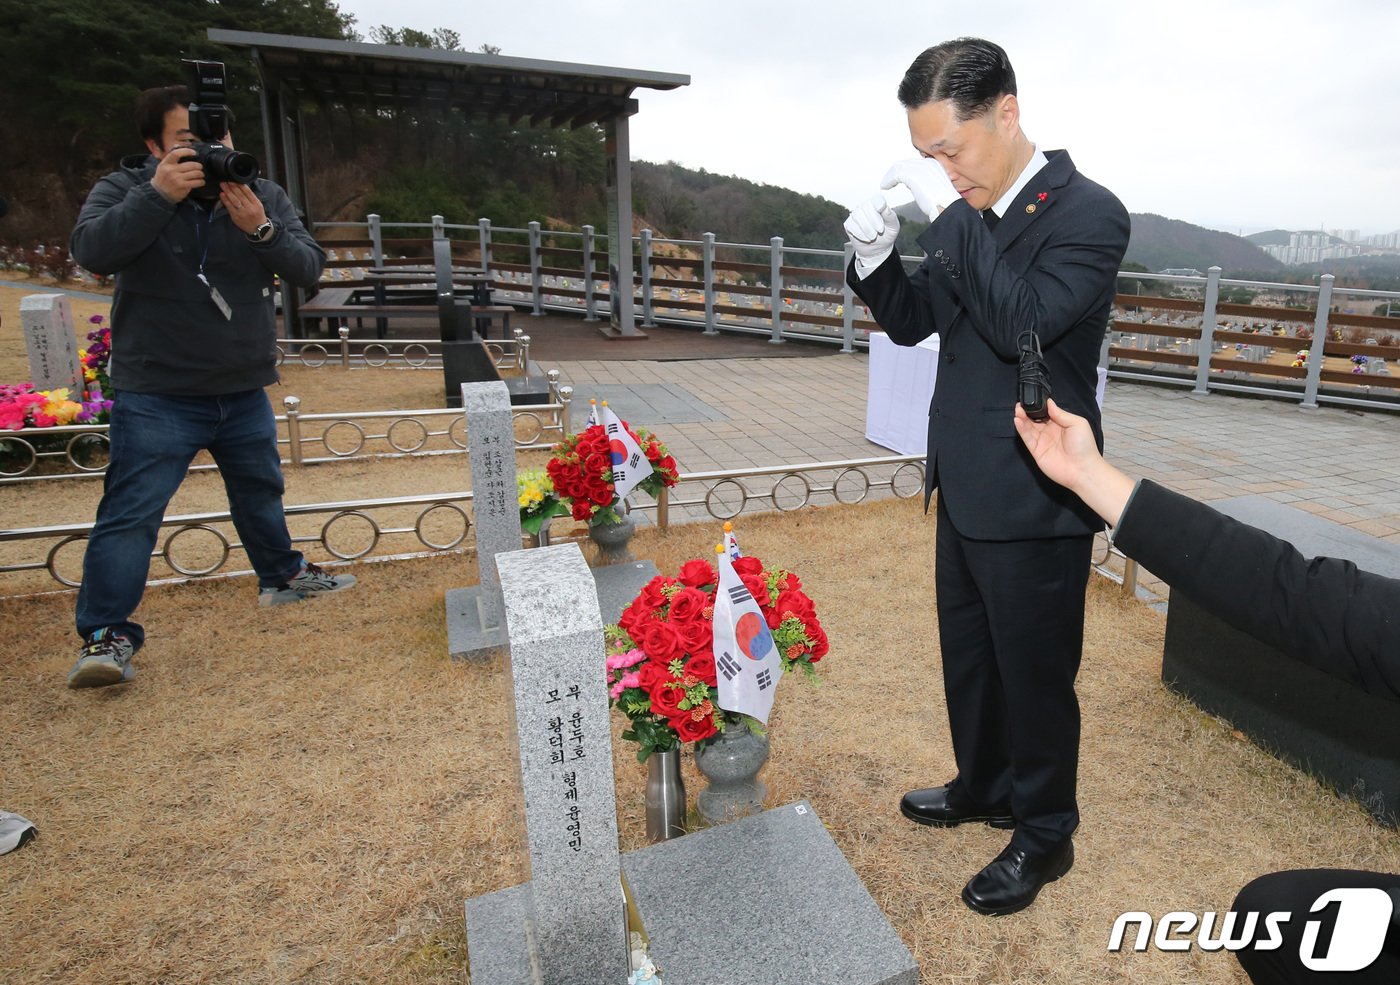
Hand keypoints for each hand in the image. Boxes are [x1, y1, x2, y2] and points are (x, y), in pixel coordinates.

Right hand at [150, 146, 203, 203]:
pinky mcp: (182, 186)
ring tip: (201, 175)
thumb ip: (171, 159)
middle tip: (200, 167)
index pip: (176, 154)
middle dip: (198, 166)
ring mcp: (176, 179)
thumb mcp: (163, 167)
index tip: (194, 152)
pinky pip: (196, 182)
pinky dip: (201, 182)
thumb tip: (178, 146)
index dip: (187, 151)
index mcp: (165, 163)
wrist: (159, 193)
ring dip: (201, 174)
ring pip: (195, 173)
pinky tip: (201, 182)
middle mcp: (171, 170)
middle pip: (190, 164)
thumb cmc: (163, 178)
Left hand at [219, 182, 267, 234]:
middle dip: (232, 187)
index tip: (234, 180)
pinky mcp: (236, 217)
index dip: (240, 185)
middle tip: (226, 181)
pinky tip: (222, 195)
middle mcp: (250, 208)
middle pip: (240, 195)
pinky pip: (229, 207)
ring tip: (223, 186)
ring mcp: (242, 213)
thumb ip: (250, 196)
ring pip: (234, 201)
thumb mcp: (258, 205)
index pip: (248, 192)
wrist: (258, 229)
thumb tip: (240, 186)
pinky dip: (225, 200)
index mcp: (256, 204)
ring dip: (228, 192)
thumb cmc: (257, 215)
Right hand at [843, 195, 898, 262]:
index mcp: (878, 204)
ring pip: (858, 216)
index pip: (877, 199)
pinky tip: (866, 238)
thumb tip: (885, 208)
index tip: (884, 218)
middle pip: (866, 207)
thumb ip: (890, 216)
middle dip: (874, 221)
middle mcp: (865, 206)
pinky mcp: (848, 224)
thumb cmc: (886, 235)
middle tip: (880, 231)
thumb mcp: (893, 226)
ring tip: (873, 236)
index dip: (880, 207)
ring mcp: (855, 214)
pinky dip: (860, 234)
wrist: (878, 248)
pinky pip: (851, 226)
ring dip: (867, 229)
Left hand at [880, 157, 952, 221]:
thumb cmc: (943, 202)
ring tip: (885, 184)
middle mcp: (927, 163)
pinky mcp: (912, 176)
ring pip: (898, 168)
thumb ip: (925, 182)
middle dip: (894, 171)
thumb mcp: (935, 187)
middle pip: (905, 163)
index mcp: (934, 164)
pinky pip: (895, 175)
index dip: (903, 169)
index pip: (913, 163)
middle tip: (888, 179)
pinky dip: (888, 180)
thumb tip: (914, 183)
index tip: (897, 177)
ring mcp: (920, 168)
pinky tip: (885, 186)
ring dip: (889, 176)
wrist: (947, 206)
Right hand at [1014, 398, 1136, 526]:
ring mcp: (1042, 441)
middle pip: (1035, 419)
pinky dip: (1021, 429)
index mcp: (1060, 423)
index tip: (1032, 398)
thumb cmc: (1084, 446)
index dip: (1038, 406)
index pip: (1046, 412)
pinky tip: (1018, 420)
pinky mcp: (1035, 450)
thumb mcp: (1077, 423)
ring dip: (1022, 418)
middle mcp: (1049, 431)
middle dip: (1027, 411)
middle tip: (1021, 404)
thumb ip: (1060, 413)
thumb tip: (1049, 402)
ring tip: (1018, 410)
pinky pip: (1026, 438)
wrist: (1082, 469)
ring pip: (1028, 427)